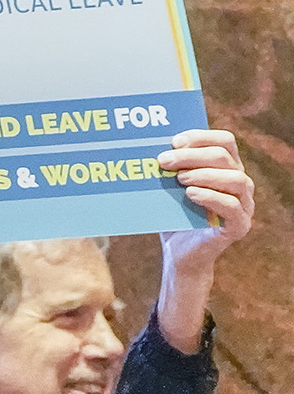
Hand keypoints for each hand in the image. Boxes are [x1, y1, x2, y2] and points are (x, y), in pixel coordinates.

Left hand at [159, 129, 253, 268]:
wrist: (180, 256)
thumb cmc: (175, 218)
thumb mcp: (170, 192)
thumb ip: (169, 171)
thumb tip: (148, 149)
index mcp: (227, 169)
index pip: (225, 141)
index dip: (201, 137)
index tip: (174, 141)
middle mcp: (240, 183)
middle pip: (225, 157)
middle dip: (192, 156)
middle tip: (164, 160)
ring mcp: (244, 204)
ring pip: (235, 179)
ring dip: (205, 175)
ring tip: (179, 178)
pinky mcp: (240, 226)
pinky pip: (232, 206)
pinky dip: (211, 197)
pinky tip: (190, 194)